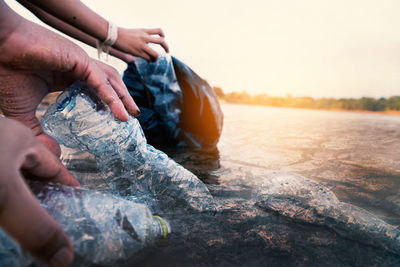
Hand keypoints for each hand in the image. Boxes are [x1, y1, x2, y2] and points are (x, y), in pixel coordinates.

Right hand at [0, 12, 139, 154]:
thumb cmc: (7, 74)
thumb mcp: (23, 112)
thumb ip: (38, 133)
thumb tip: (54, 153)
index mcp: (65, 77)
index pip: (92, 90)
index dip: (104, 103)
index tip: (112, 119)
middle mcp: (75, 68)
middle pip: (106, 84)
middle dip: (121, 101)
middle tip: (130, 118)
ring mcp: (79, 62)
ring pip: (109, 80)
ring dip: (123, 98)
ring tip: (132, 115)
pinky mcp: (79, 59)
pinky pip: (100, 80)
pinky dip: (112, 96)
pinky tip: (121, 112)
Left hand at [0, 117, 78, 265]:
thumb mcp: (5, 195)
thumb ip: (36, 226)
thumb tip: (65, 256)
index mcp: (20, 139)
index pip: (55, 169)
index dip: (68, 189)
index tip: (79, 207)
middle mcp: (4, 142)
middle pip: (32, 176)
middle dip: (43, 198)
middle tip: (53, 222)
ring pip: (11, 181)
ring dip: (19, 201)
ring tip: (26, 222)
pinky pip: (1, 181)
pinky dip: (6, 202)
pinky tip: (6, 214)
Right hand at [116, 28, 168, 61]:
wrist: (113, 35)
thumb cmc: (121, 34)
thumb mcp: (134, 32)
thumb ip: (141, 37)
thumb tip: (145, 44)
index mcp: (144, 31)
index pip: (158, 30)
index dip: (163, 35)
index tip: (163, 38)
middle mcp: (145, 37)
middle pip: (161, 41)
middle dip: (166, 47)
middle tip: (167, 51)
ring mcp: (142, 46)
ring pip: (155, 54)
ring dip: (156, 58)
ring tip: (154, 59)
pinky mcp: (137, 53)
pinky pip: (148, 59)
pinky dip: (150, 61)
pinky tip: (148, 61)